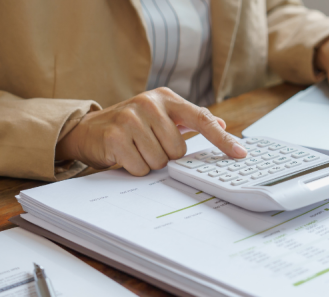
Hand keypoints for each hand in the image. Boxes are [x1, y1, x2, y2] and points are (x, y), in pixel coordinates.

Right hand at [56, 87, 246, 174]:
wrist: (88, 130)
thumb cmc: (130, 125)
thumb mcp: (160, 116)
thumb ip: (190, 120)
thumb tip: (222, 123)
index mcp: (165, 97)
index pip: (201, 118)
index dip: (222, 138)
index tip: (240, 153)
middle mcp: (149, 103)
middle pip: (178, 150)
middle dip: (165, 155)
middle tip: (148, 146)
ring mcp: (131, 118)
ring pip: (160, 161)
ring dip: (148, 163)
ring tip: (135, 149)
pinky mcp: (116, 136)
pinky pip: (140, 167)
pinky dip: (134, 168)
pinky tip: (124, 155)